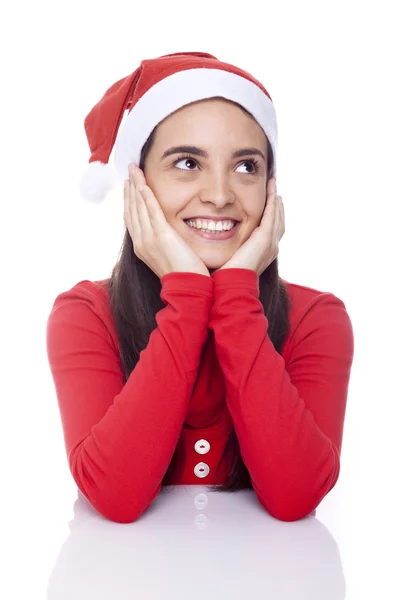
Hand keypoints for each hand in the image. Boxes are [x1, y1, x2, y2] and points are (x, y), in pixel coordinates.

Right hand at [124, 164, 209, 278]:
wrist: (187, 289)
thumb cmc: (183, 276)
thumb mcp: (169, 257)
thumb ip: (166, 243)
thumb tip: (168, 236)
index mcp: (142, 248)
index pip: (132, 219)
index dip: (130, 201)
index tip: (130, 187)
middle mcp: (141, 242)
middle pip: (131, 210)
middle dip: (130, 190)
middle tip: (130, 172)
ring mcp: (149, 239)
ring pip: (138, 207)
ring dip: (135, 186)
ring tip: (134, 171)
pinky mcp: (161, 235)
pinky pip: (150, 210)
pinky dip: (145, 194)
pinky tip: (142, 183)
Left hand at [214, 177, 284, 275]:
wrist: (230, 286)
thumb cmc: (225, 277)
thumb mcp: (229, 259)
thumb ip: (228, 249)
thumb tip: (214, 241)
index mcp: (262, 253)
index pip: (270, 230)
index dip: (270, 216)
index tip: (267, 203)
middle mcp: (270, 248)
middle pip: (278, 222)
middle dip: (276, 207)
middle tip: (274, 191)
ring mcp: (270, 243)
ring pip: (277, 217)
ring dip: (276, 202)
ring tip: (274, 187)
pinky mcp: (265, 238)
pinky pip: (272, 215)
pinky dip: (272, 202)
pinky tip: (272, 191)